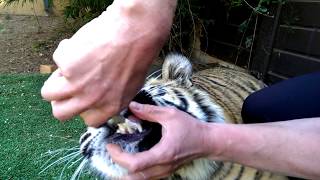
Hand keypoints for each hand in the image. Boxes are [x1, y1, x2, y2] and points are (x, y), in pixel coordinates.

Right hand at [41, 0, 176, 126]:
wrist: (135, 32)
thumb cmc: (137, 54)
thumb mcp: (131, 85)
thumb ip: (113, 97)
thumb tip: (99, 99)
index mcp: (109, 107)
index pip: (88, 121)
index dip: (84, 107)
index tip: (85, 96)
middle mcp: (91, 101)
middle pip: (60, 113)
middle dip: (61, 100)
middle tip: (67, 85)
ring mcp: (77, 84)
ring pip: (48, 93)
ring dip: (56, 78)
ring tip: (70, 65)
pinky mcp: (67, 66)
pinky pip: (57, 59)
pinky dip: (66, 50)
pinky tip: (83, 44)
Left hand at [107, 102, 213, 179]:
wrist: (207, 142)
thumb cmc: (191, 128)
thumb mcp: (170, 115)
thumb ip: (150, 112)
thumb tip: (131, 107)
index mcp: (163, 154)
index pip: (134, 164)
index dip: (118, 156)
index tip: (111, 144)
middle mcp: (162, 167)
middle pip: (133, 177)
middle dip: (117, 166)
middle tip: (111, 151)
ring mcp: (164, 172)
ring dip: (124, 172)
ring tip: (117, 156)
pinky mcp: (165, 172)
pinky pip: (146, 178)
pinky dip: (134, 173)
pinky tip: (130, 162)